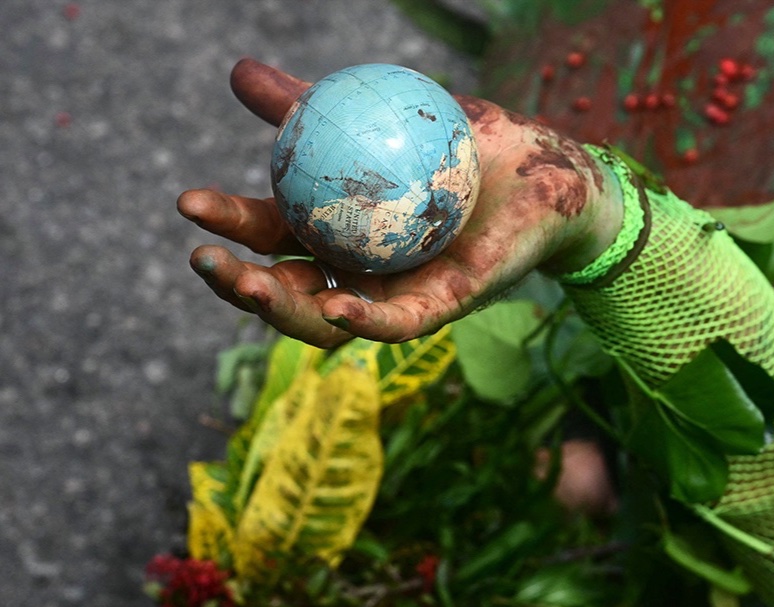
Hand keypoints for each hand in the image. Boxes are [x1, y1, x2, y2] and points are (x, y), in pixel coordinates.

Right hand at [178, 58, 621, 346]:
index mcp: (336, 228)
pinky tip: (336, 307)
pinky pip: (395, 325)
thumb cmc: (464, 141)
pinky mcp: (440, 309)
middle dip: (235, 283)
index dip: (227, 225)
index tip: (188, 202)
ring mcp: (394, 293)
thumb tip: (239, 72)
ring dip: (283, 312)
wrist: (544, 167)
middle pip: (284, 291)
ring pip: (326, 321)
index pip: (270, 234)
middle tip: (204, 256)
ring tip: (249, 284)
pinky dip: (363, 321)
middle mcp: (357, 268)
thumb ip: (311, 106)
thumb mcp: (379, 114)